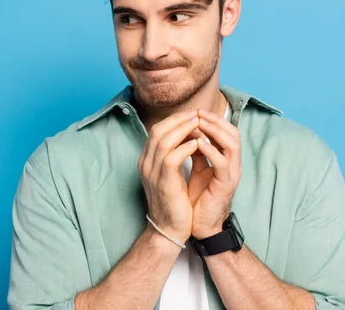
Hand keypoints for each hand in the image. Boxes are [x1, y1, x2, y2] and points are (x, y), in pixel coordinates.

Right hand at [138, 110, 201, 243]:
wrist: (168, 229)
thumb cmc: (173, 202)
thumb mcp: (170, 175)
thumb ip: (173, 156)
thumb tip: (188, 137)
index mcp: (146, 161)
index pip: (157, 131)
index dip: (174, 120)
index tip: (191, 115)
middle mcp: (146, 164)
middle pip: (158, 131)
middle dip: (178, 120)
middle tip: (197, 114)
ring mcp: (151, 173)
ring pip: (163, 141)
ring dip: (183, 129)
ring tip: (199, 124)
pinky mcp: (163, 182)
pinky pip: (171, 158)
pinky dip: (185, 148)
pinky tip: (197, 144)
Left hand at [188, 108, 241, 239]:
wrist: (200, 225)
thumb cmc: (199, 198)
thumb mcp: (198, 170)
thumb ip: (197, 152)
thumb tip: (189, 132)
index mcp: (227, 159)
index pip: (226, 131)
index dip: (213, 119)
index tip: (194, 111)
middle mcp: (233, 164)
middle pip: (233, 133)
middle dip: (215, 120)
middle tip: (197, 112)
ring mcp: (232, 174)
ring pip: (231, 144)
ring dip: (214, 131)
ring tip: (198, 122)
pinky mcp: (226, 185)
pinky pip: (222, 162)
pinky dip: (210, 150)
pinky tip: (197, 144)